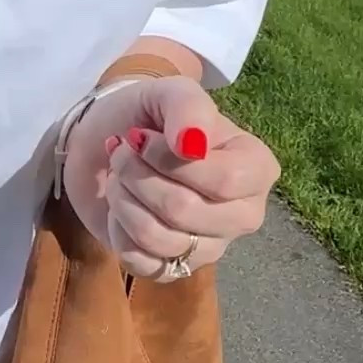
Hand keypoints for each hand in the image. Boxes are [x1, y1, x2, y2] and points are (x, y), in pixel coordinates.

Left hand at [62, 75, 279, 280]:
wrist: (106, 145)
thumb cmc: (147, 117)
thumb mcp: (169, 93)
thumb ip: (187, 106)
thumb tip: (193, 145)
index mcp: (257, 169)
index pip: (224, 180)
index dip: (171, 161)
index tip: (140, 136)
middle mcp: (242, 214)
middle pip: (186, 212)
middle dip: (139, 178)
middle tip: (121, 153)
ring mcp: (209, 248)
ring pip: (158, 238)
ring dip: (124, 200)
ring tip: (119, 177)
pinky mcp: (172, 270)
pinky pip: (140, 262)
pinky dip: (117, 230)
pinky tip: (120, 208)